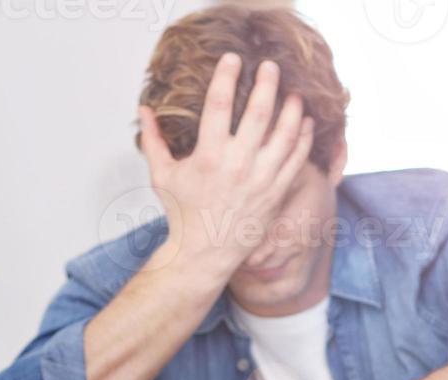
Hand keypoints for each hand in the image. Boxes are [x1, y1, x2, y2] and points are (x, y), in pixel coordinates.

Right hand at [139, 52, 314, 278]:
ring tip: (294, 91)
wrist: (205, 254)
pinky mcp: (276, 192)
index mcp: (208, 156)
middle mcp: (238, 165)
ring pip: (286, 133)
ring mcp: (261, 179)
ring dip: (292, 107)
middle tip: (270, 66)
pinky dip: (303, 137)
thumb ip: (153, 140)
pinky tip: (304, 122)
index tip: (233, 59)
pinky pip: (297, 158)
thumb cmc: (183, 214)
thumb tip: (143, 110)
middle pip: (259, 112)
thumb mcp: (162, 176)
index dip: (226, 76)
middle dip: (267, 83)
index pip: (219, 105)